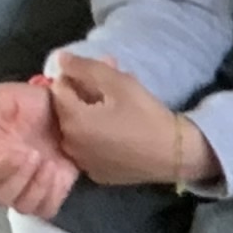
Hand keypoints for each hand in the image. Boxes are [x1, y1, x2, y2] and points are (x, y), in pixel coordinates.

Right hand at [0, 78, 77, 220]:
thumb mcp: (5, 95)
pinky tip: (60, 174)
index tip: (18, 153)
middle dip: (20, 179)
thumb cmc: (29, 102)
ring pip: (24, 206)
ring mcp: (27, 186)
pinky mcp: (50, 192)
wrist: (62, 109)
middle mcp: (3, 176)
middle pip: (2, 197)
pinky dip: (53, 196)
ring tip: (51, 164)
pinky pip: (46, 209)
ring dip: (38, 188)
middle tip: (36, 155)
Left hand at [49, 52, 215, 190]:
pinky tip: (118, 136)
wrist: (174, 154)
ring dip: (90, 118)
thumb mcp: (118, 83)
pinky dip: (96, 140)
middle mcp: (69, 143)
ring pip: (77, 130)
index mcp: (71, 118)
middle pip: (67, 110)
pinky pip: (89, 150)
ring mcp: (82, 162)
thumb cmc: (146, 115)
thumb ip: (85, 67)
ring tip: (117, 113)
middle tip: (113, 93)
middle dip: (84, 96)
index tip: (100, 79)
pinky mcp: (97, 174)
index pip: (58, 87)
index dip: (77, 78)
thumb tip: (60, 58)